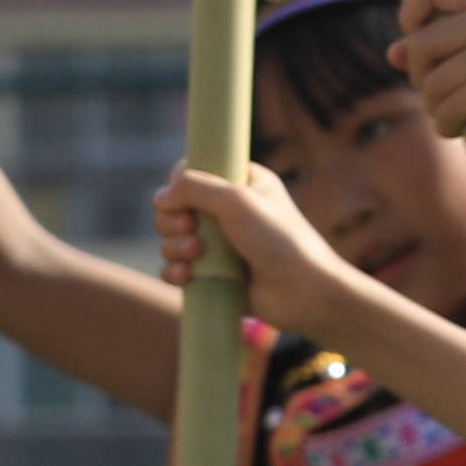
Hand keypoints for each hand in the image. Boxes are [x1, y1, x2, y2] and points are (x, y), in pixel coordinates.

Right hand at [161, 160, 386, 344]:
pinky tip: (185, 276)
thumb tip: (161, 197)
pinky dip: (174, 271)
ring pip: (172, 238)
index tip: (183, 198)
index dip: (179, 185)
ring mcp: (220, 244)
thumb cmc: (279, 241)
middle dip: (172, 220)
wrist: (304, 294)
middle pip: (174, 207)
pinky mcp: (214, 274)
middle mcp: (229, 211)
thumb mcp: (237, 201)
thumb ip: (194, 187)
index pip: (192, 172)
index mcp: (242, 182)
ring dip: (174, 246)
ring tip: (197, 255)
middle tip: (190, 229)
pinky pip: (177, 268)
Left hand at [388, 0, 465, 147]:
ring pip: (430, 84)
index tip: (421, 44)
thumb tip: (394, 54)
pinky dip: (448, 126)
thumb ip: (447, 43)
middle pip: (419, 44)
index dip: (410, 17)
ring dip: (436, 109)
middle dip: (422, 78)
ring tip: (462, 115)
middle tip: (446, 95)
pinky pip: (446, 110)